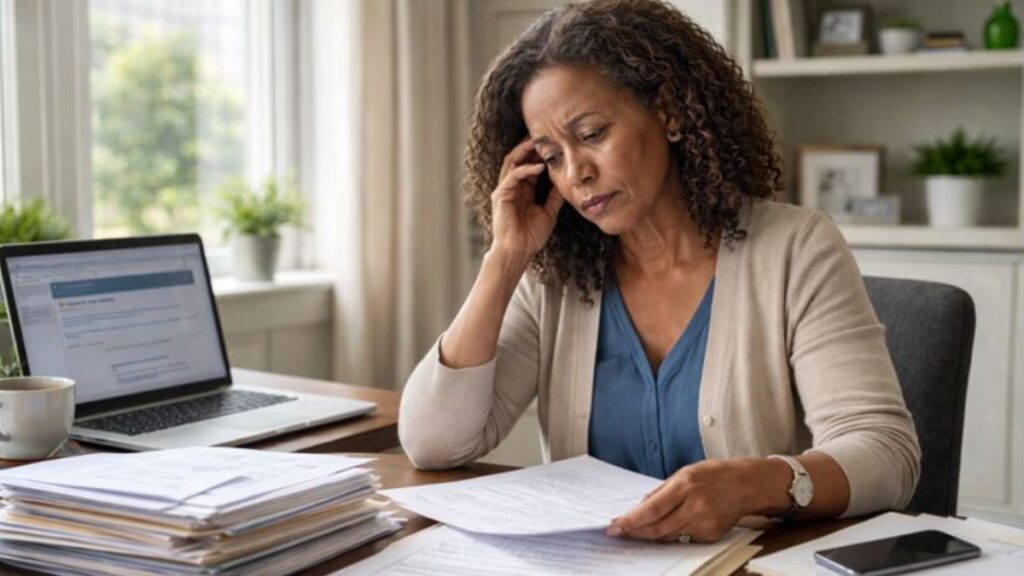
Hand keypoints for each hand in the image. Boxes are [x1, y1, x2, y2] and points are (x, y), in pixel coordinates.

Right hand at [489, 137, 564, 265]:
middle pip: (519, 158)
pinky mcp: (501, 195)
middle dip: (530, 145)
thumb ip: (554, 198)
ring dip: (525, 150)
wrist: (517, 252)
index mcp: (522, 190)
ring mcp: (504, 190)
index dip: (540, 154)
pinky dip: (526, 169)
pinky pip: (512, 176)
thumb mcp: (548, 213)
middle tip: (545, 134)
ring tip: (540, 142)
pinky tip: (540, 166)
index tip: (554, 144)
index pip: (529, 164)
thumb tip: (565, 184)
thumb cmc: (530, 237)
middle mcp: (511, 186)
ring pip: (512, 162)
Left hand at [608, 458, 780, 542]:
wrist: (749, 485)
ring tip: (635, 532)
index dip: (630, 521)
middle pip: (657, 528)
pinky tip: (661, 529)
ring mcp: (704, 523)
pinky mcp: (711, 535)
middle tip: (620, 533)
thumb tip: (639, 508)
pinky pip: (683, 539)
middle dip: (635, 532)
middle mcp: (695, 506)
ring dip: (649, 535)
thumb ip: (662, 491)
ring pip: (667, 537)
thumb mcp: (685, 472)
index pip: (651, 510)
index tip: (614, 527)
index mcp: (686, 485)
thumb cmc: (716, 474)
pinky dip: (669, 535)